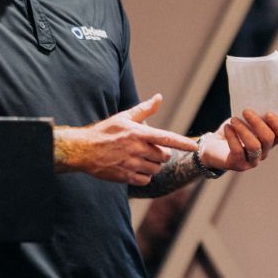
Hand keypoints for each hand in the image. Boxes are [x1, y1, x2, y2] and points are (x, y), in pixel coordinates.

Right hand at [54, 94, 197, 185]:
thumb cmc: (105, 132)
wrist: (83, 150)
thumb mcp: (124, 117)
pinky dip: (144, 175)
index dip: (182, 143)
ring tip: (140, 158)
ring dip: (153, 165)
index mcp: (138, 133)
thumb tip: (159, 97)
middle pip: (163, 156)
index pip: (166, 138)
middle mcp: (136, 149)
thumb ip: (144, 109)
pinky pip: (146, 179)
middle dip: (161, 153)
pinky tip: (136, 168)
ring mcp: (131, 164)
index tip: (194, 146)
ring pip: (156, 168)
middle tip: (149, 149)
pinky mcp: (125, 176)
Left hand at [199, 109, 277, 171]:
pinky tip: (227, 127)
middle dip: (257, 123)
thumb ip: (252, 114)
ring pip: (254, 146)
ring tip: (233, 119)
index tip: (268, 113)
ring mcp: (252, 161)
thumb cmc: (232, 130)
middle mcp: (263, 152)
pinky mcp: (238, 165)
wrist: (213, 147)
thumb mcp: (244, 120)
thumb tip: (255, 99)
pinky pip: (238, 151)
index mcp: (269, 141)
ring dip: (243, 129)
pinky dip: (232, 136)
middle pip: (268, 139)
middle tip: (245, 111)